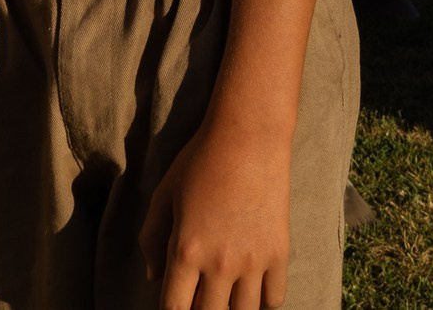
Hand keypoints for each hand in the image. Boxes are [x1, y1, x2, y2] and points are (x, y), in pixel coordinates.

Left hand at [138, 118, 292, 309]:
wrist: (248, 139)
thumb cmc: (200, 162)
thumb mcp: (164, 196)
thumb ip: (152, 239)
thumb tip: (153, 277)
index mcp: (187, 251)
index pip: (174, 309)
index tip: (173, 306)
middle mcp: (221, 264)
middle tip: (198, 297)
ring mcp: (254, 262)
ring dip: (230, 309)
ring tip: (223, 297)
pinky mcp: (279, 254)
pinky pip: (273, 300)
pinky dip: (261, 304)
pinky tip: (250, 294)